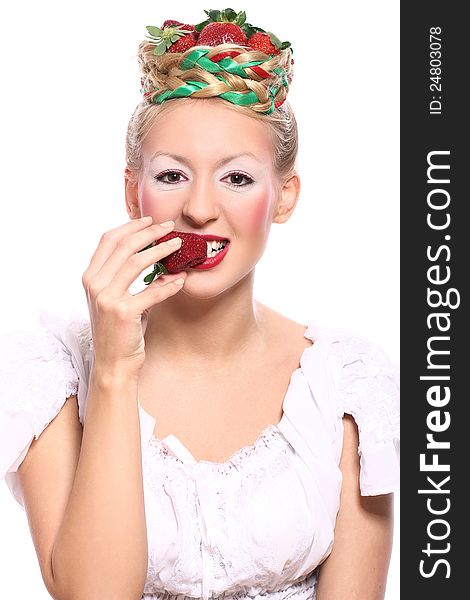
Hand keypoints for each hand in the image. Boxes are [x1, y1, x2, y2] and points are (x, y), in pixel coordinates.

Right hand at [82, 217, 185, 374]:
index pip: (108, 240)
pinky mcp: (123, 312)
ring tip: (179, 244)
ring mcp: (107, 298)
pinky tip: (182, 280)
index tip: (149, 220)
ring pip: (137, 262)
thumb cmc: (120, 331)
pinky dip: (170, 284)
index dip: (130, 227)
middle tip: (170, 227)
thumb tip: (159, 258)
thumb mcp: (119, 299)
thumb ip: (130, 279)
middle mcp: (95, 284)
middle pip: (124, 246)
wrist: (114, 363)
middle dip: (149, 232)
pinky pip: (152, 291)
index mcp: (90, 277)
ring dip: (161, 250)